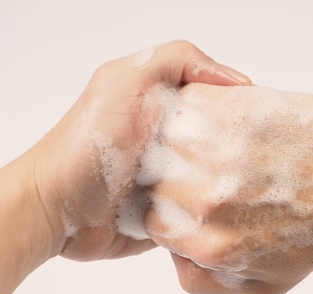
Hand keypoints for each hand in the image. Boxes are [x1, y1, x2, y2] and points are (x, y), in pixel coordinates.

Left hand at [32, 41, 250, 260]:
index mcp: (170, 106)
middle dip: (243, 150)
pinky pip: (207, 213)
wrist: (55, 209)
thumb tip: (235, 80)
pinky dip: (216, 214)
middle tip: (253, 159)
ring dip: (230, 187)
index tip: (257, 117)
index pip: (223, 100)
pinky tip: (226, 214)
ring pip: (221, 180)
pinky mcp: (173, 213)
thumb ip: (177, 59)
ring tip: (244, 191)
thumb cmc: (86, 144)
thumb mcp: (126, 80)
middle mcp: (175, 141)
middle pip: (228, 142)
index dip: (242, 105)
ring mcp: (174, 179)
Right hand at [139, 83, 312, 293]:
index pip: (152, 219)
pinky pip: (191, 99)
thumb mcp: (263, 285)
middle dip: (174, 168)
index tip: (197, 190)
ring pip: (165, 134)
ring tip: (220, 134)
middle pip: (154, 177)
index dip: (172, 202)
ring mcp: (216, 153)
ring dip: (183, 131)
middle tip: (209, 160)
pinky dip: (202, 101)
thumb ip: (204, 278)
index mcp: (205, 245)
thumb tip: (175, 251)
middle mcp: (204, 201)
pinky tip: (231, 112)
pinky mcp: (236, 113)